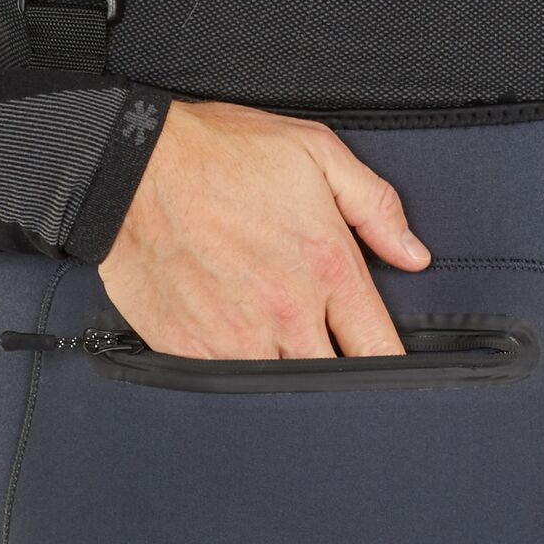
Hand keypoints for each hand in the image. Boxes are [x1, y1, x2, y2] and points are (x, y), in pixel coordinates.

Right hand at [99, 99, 431, 359]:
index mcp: (327, 267)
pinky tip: (239, 357)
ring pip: (284, 391)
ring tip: (285, 359)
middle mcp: (288, 312)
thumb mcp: (315, 152)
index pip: (380, 348)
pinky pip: (228, 389)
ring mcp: (236, 338)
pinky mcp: (189, 351)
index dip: (394, 366)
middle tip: (335, 363)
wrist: (130, 166)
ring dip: (290, 381)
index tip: (390, 367)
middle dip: (342, 377)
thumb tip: (413, 255)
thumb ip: (374, 206)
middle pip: (336, 380)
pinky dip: (239, 382)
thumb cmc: (220, 151)